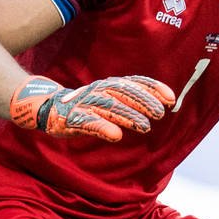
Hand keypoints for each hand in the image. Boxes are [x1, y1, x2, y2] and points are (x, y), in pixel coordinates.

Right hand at [9, 74, 174, 140]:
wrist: (47, 106)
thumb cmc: (85, 107)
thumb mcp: (110, 102)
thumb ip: (132, 103)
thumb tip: (161, 105)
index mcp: (109, 86)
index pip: (134, 82)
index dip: (153, 88)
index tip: (171, 98)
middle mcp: (99, 91)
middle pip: (124, 92)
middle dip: (143, 101)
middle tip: (160, 113)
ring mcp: (85, 104)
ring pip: (109, 106)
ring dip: (128, 115)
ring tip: (145, 126)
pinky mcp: (72, 118)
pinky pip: (88, 122)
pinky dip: (102, 127)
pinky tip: (116, 135)